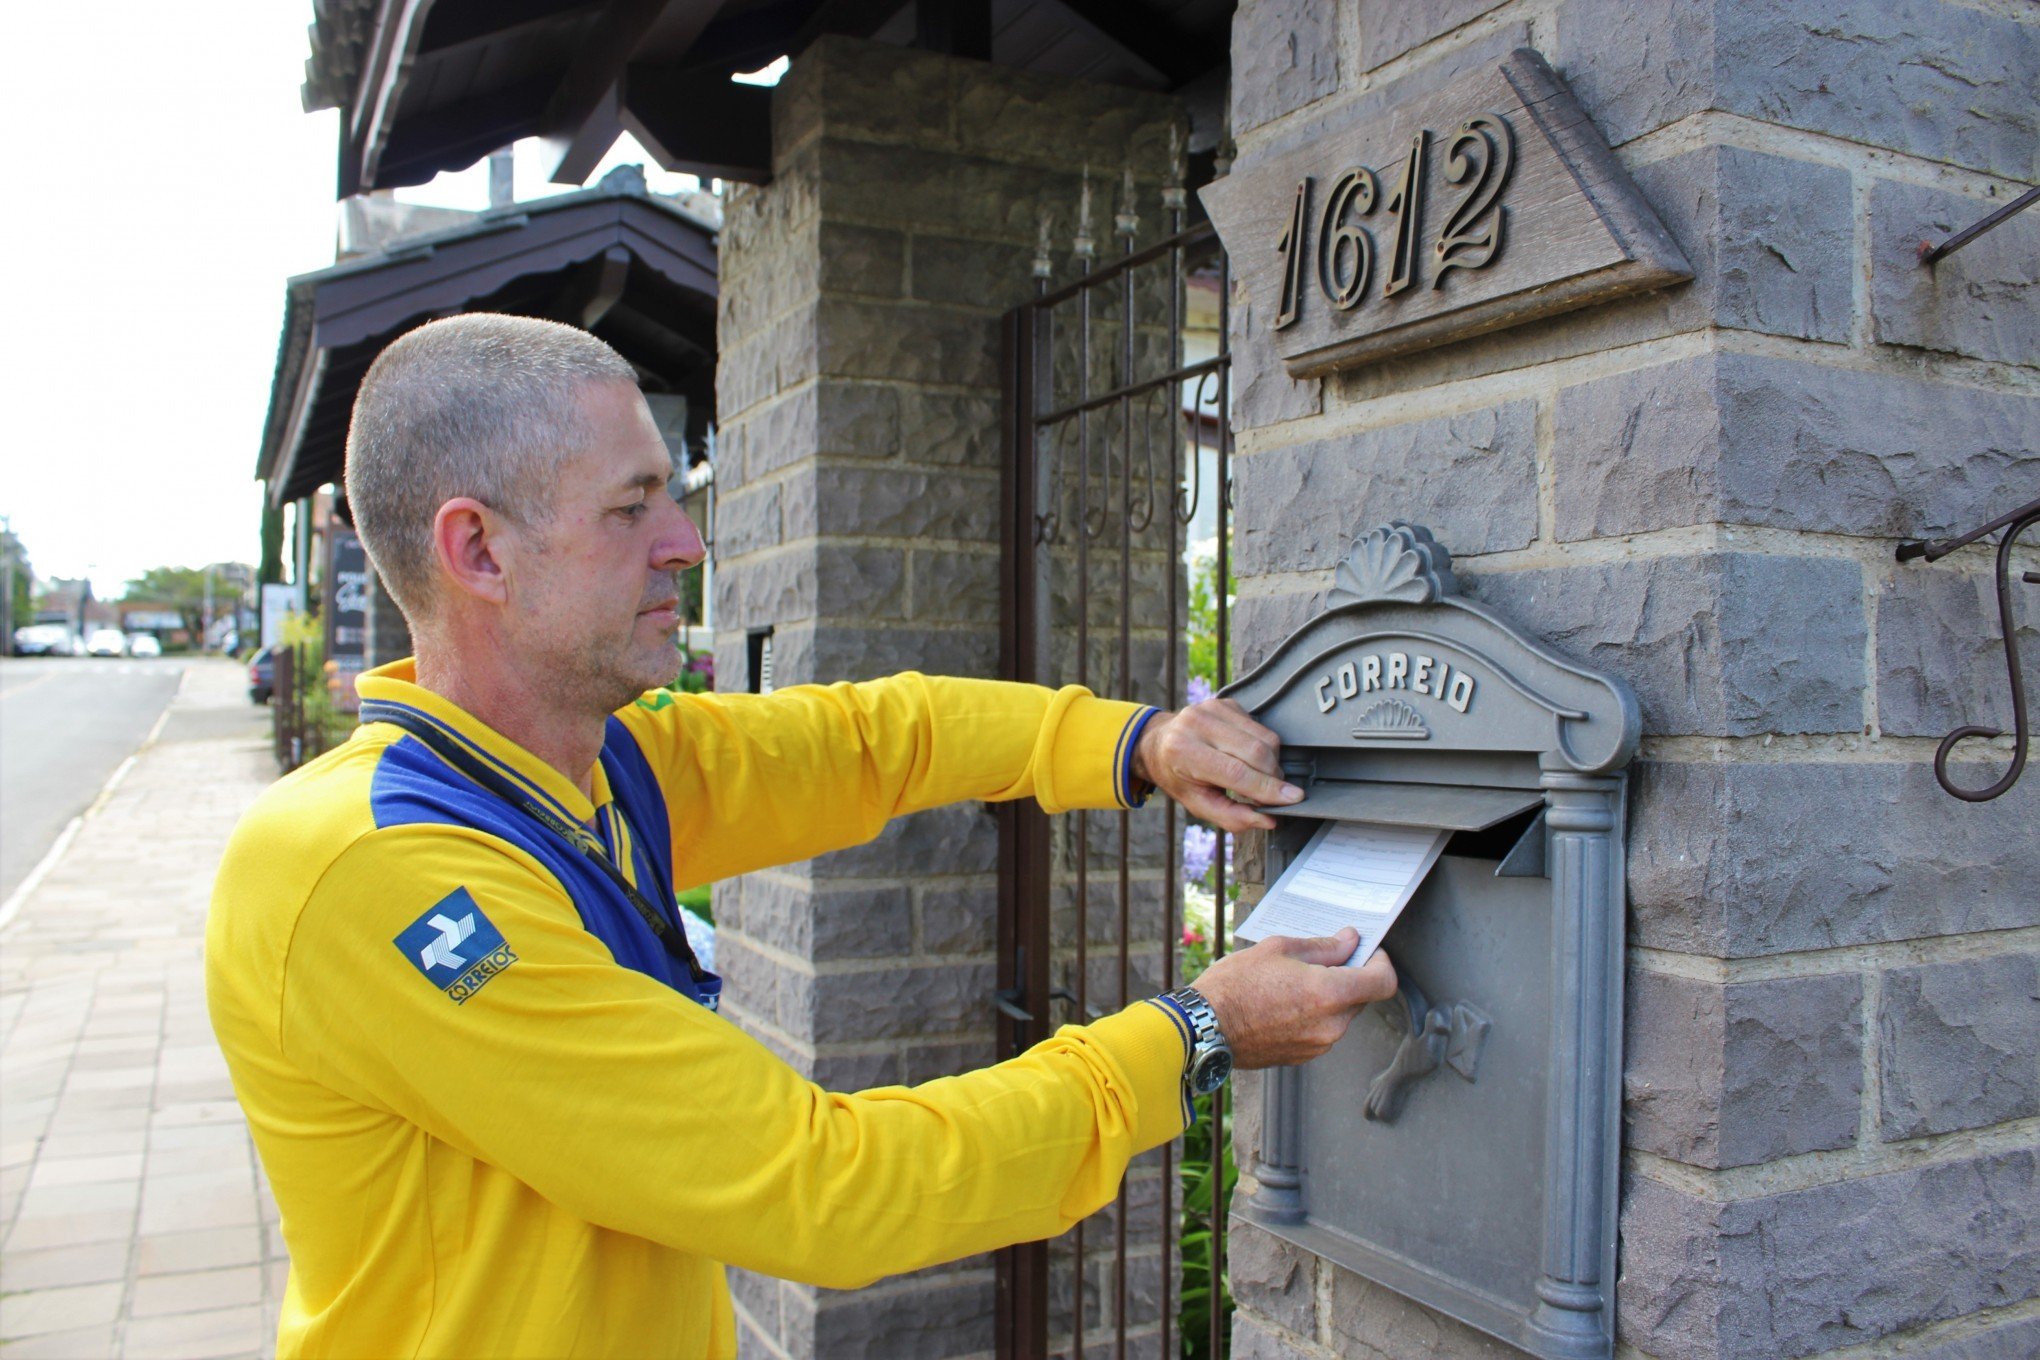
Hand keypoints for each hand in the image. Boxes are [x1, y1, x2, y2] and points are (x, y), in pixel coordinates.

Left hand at [1131, 698, 1300, 831]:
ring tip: (1258, 776)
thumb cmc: (1177, 775)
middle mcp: (1196, 724)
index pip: (1236, 772)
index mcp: (1183, 751)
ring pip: (1264, 737)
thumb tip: (1268, 819)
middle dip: (1273, 777)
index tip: (1293, 798)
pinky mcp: (1227, 702)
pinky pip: (1261, 726)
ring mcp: (1213, 708)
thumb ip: (1231, 816)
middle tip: (1273, 793)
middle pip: (1256, 752)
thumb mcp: (1197, 804)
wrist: (1159, 743)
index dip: (1267, 788)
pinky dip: (1264, 747)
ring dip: (1272, 762)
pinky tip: (1248, 756)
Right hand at [1190, 929, 1396, 1068]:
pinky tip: (1283, 1003)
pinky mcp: (1303, 1057)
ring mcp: (1318, 1045)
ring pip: (1340, 1015)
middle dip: (1348, 977)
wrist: (1205, 1028)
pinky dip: (1313, 1015)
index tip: (1368, 952)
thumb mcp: (1279, 949)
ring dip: (1328, 998)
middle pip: (1361, 997)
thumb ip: (1323, 947)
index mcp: (1330, 993)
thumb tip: (1350, 941)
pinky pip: (1322, 1031)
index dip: (1381, 963)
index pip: (1384, 982)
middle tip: (1320, 961)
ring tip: (1291, 983)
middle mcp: (1331, 1025)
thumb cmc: (1235, 985)